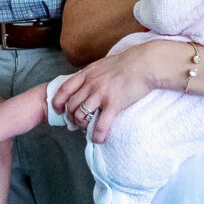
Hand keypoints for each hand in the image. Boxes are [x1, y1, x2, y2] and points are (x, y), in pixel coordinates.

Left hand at [48, 40, 178, 140]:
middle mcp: (91, 84)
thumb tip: (88, 83)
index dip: (58, 102)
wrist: (145, 64)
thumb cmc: (127, 63)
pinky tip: (99, 139)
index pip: (64, 89)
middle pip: (72, 105)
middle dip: (71, 118)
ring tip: (87, 130)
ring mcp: (101, 94)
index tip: (59, 110)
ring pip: (82, 115)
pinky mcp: (114, 103)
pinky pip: (100, 124)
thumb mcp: (103, 64)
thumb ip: (93, 74)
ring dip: (82, 126)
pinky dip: (97, 134)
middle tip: (76, 124)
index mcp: (87, 73)